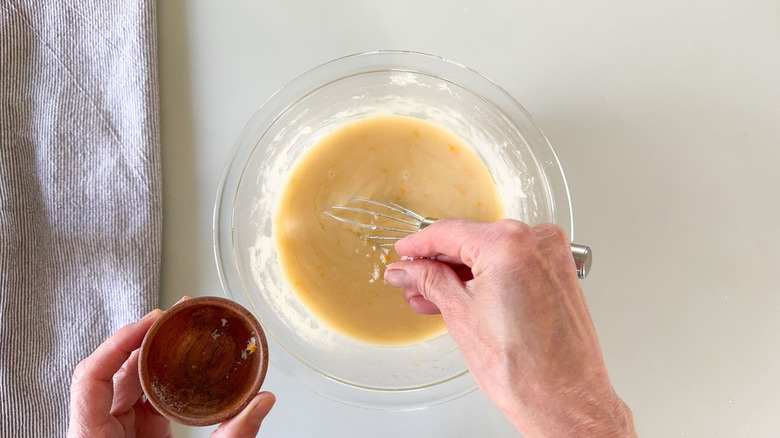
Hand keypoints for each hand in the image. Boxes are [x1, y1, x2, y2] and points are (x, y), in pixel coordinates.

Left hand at [68, 300, 274, 437]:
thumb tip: (262, 402)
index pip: (91, 377)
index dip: (119, 342)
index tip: (152, 323)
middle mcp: (96, 431)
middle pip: (114, 371)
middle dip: (146, 339)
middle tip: (176, 316)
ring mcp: (113, 431)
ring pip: (127, 381)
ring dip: (154, 355)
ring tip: (180, 331)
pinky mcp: (130, 434)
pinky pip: (141, 396)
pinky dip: (161, 377)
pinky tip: (181, 363)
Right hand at [384, 219, 634, 437]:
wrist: (563, 401)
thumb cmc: (525, 371)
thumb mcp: (460, 316)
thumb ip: (430, 281)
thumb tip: (410, 270)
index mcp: (509, 245)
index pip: (450, 231)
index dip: (418, 244)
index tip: (404, 252)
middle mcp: (536, 241)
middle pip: (471, 241)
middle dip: (437, 263)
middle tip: (411, 278)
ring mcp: (551, 257)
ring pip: (490, 255)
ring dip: (459, 274)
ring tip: (430, 295)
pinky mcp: (558, 274)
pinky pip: (512, 266)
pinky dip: (486, 279)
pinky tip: (460, 296)